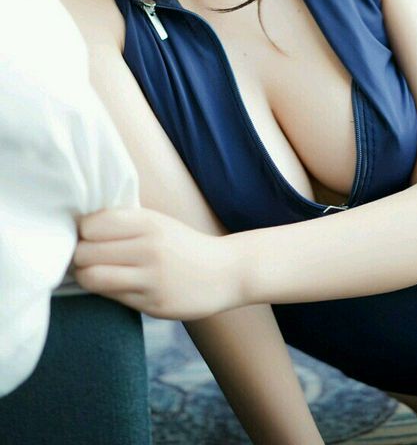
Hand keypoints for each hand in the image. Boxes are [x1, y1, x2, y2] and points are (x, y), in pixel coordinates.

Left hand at [72, 207, 241, 319]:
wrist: (226, 272)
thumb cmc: (184, 245)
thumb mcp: (159, 222)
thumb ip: (125, 223)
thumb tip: (80, 227)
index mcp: (148, 222)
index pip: (92, 225)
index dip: (84, 232)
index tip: (90, 236)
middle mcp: (149, 248)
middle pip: (85, 252)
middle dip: (80, 256)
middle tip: (88, 257)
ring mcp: (151, 278)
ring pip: (92, 278)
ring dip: (86, 276)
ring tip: (95, 273)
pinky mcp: (153, 304)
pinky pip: (111, 297)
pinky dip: (106, 291)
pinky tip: (116, 285)